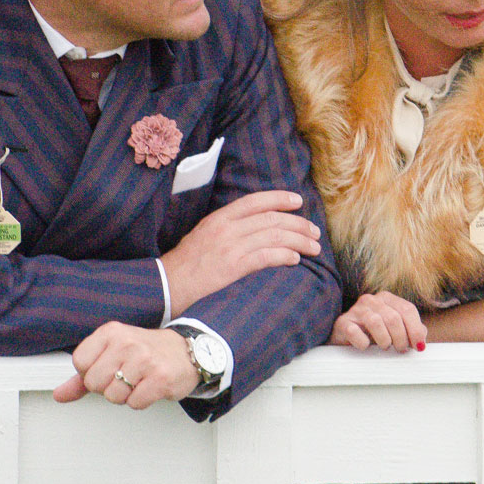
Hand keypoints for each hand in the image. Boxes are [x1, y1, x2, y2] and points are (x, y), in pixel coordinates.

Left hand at [53, 322, 198, 409]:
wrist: (184, 351)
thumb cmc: (145, 352)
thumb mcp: (112, 353)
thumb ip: (82, 376)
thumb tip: (60, 394)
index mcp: (110, 332)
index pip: (79, 362)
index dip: (89, 373)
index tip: (105, 368)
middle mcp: (126, 342)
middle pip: (93, 382)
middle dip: (106, 387)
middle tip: (123, 376)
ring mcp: (144, 359)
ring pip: (113, 396)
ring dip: (124, 396)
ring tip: (137, 381)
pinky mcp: (160, 378)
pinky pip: (134, 404)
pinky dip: (140, 401)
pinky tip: (148, 386)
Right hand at [159, 190, 320, 316]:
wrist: (168, 284)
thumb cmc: (186, 264)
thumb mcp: (204, 235)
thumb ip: (226, 228)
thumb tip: (253, 228)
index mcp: (218, 218)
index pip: (254, 201)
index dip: (279, 198)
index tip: (297, 201)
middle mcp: (226, 228)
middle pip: (271, 219)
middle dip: (298, 223)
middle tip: (314, 231)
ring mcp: (230, 247)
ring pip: (274, 236)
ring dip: (299, 241)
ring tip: (313, 247)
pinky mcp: (233, 267)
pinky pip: (266, 256)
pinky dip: (284, 255)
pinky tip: (295, 259)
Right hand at [330, 291, 426, 351]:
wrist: (346, 337)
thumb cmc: (375, 334)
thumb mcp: (395, 329)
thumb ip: (411, 329)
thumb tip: (422, 336)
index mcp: (386, 298)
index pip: (407, 309)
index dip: (416, 330)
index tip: (419, 346)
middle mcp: (371, 300)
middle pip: (393, 318)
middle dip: (401, 338)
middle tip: (400, 348)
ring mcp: (355, 310)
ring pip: (375, 322)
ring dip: (384, 340)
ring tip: (384, 346)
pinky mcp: (342, 322)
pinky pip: (354, 332)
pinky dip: (363, 343)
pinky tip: (365, 346)